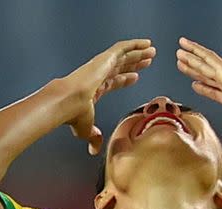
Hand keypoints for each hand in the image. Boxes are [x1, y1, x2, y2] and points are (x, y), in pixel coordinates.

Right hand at [63, 39, 155, 154]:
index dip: (125, 79)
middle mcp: (98, 74)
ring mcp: (101, 65)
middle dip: (134, 63)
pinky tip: (147, 44)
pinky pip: (122, 47)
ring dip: (138, 53)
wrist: (69, 102)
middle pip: (121, 66)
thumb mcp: (87, 129)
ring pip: (123, 56)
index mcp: (94, 88)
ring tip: (152, 51)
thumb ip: (93, 137)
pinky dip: (135, 44)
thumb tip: (93, 150)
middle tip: (148, 61)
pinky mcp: (105, 58)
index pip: (113, 81)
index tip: (136, 77)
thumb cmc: (74, 115)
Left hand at [176, 37, 221, 168]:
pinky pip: (209, 58)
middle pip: (207, 74)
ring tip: (179, 49)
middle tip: (181, 62)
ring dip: (192, 56)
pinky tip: (187, 46)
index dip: (204, 87)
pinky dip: (197, 51)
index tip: (194, 84)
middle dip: (194, 68)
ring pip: (206, 64)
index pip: (216, 91)